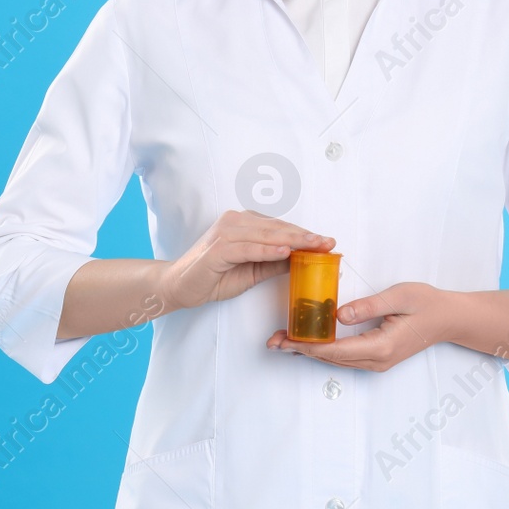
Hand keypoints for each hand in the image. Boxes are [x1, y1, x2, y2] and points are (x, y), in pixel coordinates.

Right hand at [159, 210, 334, 312]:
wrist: (179, 286)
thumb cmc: (214, 276)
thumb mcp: (252, 271)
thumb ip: (275, 263)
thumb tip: (303, 260)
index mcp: (243, 223)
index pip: (280, 227)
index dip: (304, 234)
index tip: (327, 242)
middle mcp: (234, 222)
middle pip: (277, 228)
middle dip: (306, 236)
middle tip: (329, 242)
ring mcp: (225, 233)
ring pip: (266, 235)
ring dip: (293, 240)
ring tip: (315, 246)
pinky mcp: (218, 249)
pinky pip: (248, 248)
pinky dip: (268, 250)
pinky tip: (285, 252)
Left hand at [267, 282, 454, 370]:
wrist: (450, 318)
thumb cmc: (427, 304)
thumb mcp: (399, 296)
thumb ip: (369, 306)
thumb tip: (339, 315)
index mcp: (381, 346)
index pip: (336, 350)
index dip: (307, 346)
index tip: (285, 339)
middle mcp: (376, 360)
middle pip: (331, 359)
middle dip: (300, 350)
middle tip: (273, 341)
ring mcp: (377, 361)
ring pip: (336, 360)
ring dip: (309, 351)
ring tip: (282, 341)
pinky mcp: (376, 356)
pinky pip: (344, 357)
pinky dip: (323, 349)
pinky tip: (308, 341)